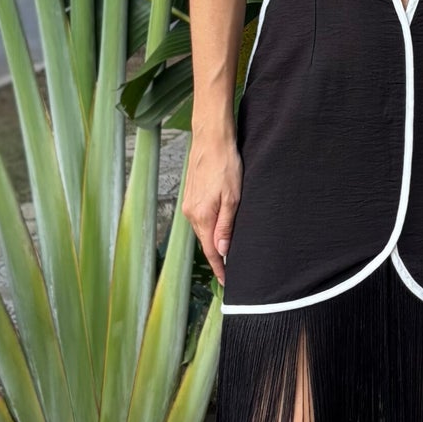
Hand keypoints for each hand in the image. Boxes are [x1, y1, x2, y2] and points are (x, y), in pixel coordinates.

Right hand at [183, 128, 241, 283]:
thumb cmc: (225, 164)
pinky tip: (220, 228)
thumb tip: (222, 251)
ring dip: (214, 242)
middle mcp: (191, 213)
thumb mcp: (232, 197)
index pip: (210, 251)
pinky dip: (210, 228)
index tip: (227, 282)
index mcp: (202, 216)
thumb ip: (226, 226)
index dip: (219, 268)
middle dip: (217, 257)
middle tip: (231, 272)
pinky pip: (201, 219)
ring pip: (203, 230)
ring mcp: (189, 204)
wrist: (211, 139)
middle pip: (205, 242)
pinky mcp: (191, 196)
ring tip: (227, 253)